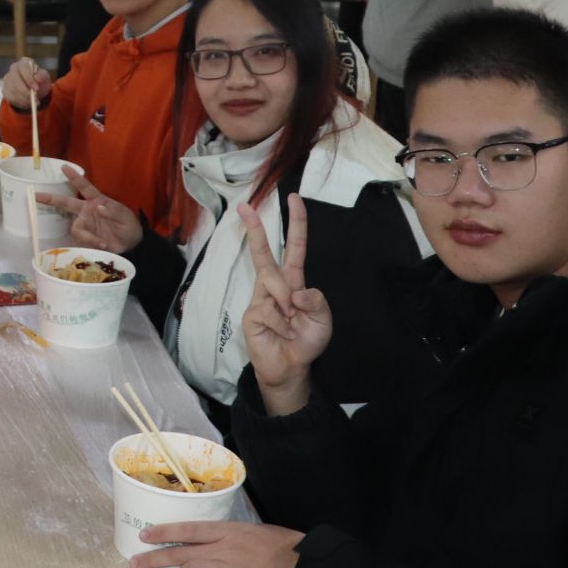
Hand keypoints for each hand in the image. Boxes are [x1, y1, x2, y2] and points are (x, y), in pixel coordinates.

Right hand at [3, 57, 52, 113]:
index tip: (36, 88)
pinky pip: (10, 98)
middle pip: (15, 80)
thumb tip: (37, 78)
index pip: (23, 68)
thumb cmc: (40, 81)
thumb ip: (42, 76)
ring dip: (24, 99)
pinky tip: (26, 103)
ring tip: (33, 103)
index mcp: (24, 62)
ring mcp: (7, 79)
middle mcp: (13, 69)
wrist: (35, 89)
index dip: (29, 79)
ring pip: (13, 90)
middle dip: (25, 92)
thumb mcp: (45, 78)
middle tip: (34, 100)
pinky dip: (19, 102)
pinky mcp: (4, 90)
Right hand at [34, 169, 143, 252]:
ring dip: (88, 237)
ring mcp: (84, 224)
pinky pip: (81, 240)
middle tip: (36, 195)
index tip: (64, 167)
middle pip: (66, 203)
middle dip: (51, 199)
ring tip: (103, 243)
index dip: (75, 178)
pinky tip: (103, 245)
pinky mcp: (84, 238)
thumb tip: (98, 207)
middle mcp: (87, 211)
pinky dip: (92, 243)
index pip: (85, 187)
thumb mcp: (125, 217)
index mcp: (97, 201)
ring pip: (76, 228)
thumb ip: (113, 211)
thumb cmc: (128, 227)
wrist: (131, 246)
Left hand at [129, 521, 303, 567]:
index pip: (187, 529)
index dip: (163, 533)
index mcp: (226, 531)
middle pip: (181, 552)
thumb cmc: (280, 546)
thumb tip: (206, 543)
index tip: (143, 536)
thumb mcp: (250, 532)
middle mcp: (224, 548)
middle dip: (154, 559)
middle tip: (134, 565)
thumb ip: (226, 537)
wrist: (304, 566)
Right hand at [238, 196, 332, 412]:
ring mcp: (260, 298)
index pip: (295, 247)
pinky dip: (281, 323)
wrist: (290, 368)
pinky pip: (269, 309)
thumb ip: (316, 301)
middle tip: (244, 206)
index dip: (296, 223)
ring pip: (274, 284)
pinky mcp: (251, 313)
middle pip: (263, 253)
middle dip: (254, 229)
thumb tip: (295, 291)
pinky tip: (282, 333)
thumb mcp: (323, 321)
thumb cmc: (306, 341)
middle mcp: (275, 285)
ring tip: (292, 324)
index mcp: (294, 281)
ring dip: (288, 305)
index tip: (293, 199)